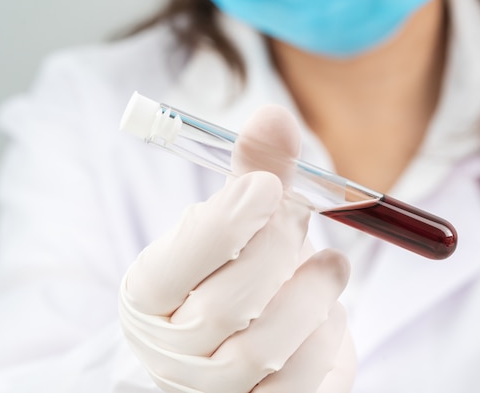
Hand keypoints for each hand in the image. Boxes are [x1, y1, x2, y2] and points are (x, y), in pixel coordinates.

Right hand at [119, 105, 356, 391]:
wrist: (226, 344)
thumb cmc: (228, 274)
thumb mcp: (234, 223)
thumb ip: (254, 172)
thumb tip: (275, 114)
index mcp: (149, 295)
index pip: (174, 264)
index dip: (225, 223)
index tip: (268, 186)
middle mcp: (171, 351)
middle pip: (228, 305)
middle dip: (278, 250)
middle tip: (301, 217)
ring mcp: (212, 391)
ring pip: (267, 348)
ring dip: (312, 295)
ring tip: (331, 266)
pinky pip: (302, 383)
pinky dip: (327, 339)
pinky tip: (328, 312)